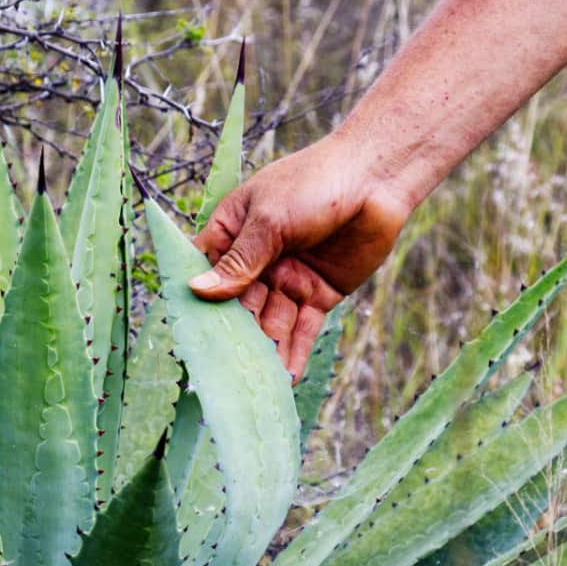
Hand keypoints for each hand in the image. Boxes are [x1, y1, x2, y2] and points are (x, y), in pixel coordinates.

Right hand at [190, 132, 409, 380]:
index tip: (190, 338)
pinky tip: (285, 379)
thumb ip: (239, 262)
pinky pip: (303, 329)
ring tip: (254, 385)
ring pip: (271, 323)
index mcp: (234, 233)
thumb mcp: (269, 221)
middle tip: (223, 374)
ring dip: (264, 353)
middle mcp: (258, 261)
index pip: (207, 274)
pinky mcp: (319, 294)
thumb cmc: (315, 183)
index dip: (198, 305)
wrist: (377, 180)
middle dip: (234, 338)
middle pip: (239, 307)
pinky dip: (295, 352)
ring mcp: (288, 279)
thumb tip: (197, 291)